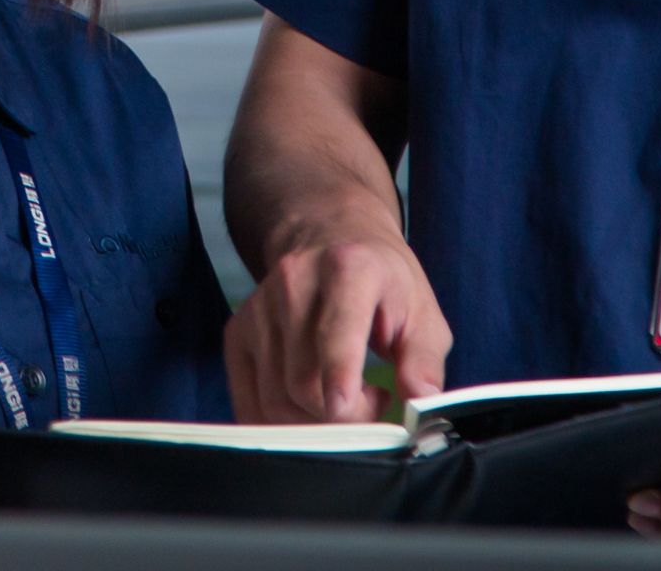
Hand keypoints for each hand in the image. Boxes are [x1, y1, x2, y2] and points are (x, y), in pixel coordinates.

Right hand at [225, 228, 450, 422]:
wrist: (330, 237)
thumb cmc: (382, 281)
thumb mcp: (421, 310)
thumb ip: (423, 359)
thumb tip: (421, 401)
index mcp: (349, 269)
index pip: (336, 331)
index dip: (338, 375)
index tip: (345, 406)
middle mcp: (294, 283)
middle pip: (304, 382)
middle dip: (343, 416)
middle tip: (373, 403)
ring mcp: (258, 309)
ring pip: (275, 399)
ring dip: (315, 422)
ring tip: (346, 398)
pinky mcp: (236, 332)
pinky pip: (250, 402)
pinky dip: (282, 423)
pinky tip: (310, 409)